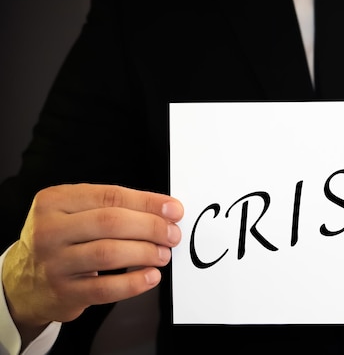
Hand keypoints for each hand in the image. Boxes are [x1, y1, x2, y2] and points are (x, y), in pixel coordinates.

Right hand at [2, 183, 182, 346]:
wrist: (25, 281)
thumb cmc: (62, 240)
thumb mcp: (75, 213)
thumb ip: (114, 207)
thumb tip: (165, 211)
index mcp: (55, 201)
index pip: (110, 196)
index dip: (148, 202)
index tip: (174, 210)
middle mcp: (49, 230)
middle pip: (111, 222)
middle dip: (151, 227)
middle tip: (172, 234)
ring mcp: (54, 262)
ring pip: (109, 253)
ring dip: (145, 253)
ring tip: (163, 254)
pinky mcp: (63, 292)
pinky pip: (105, 288)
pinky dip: (134, 283)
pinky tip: (150, 276)